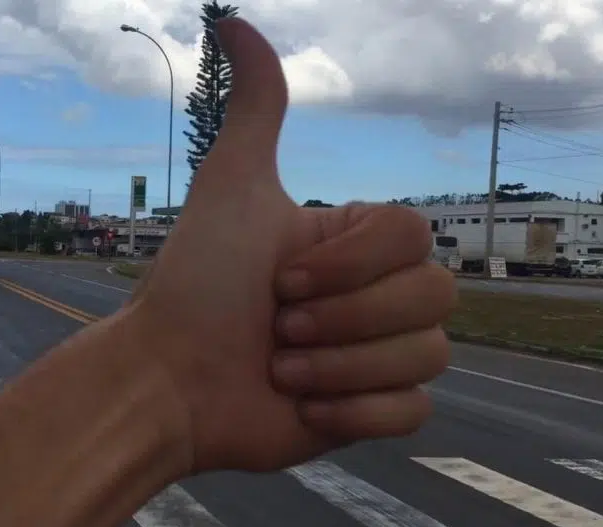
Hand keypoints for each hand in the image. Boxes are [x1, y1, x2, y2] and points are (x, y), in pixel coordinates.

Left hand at [123, 18, 454, 473]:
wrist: (167, 381)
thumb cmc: (195, 284)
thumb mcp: (231, 186)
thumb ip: (255, 109)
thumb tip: (233, 22)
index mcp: (355, 244)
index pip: (417, 239)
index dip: (352, 265)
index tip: (280, 278)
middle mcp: (374, 295)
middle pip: (435, 297)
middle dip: (346, 318)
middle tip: (279, 327)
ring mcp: (375, 356)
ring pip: (428, 357)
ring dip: (342, 366)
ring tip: (282, 368)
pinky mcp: (371, 412)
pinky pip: (416, 411)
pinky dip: (358, 411)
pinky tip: (304, 407)